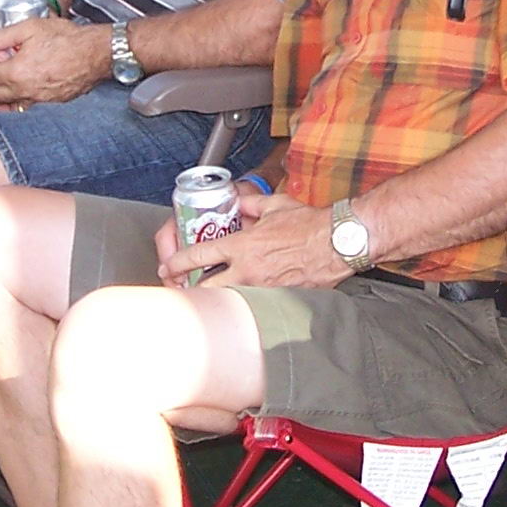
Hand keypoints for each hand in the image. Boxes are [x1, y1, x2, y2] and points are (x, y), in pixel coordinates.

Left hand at [0, 16, 108, 105]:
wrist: (96, 52)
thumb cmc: (68, 39)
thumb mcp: (30, 27)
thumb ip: (0, 36)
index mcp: (16, 72)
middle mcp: (25, 91)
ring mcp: (38, 101)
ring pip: (7, 106)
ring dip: (1, 94)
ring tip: (6, 78)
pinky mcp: (50, 105)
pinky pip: (25, 108)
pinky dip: (18, 101)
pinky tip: (23, 88)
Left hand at [159, 188, 349, 290]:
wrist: (338, 243)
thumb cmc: (310, 224)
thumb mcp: (274, 205)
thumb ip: (250, 204)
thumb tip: (238, 201)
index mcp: (242, 246)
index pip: (198, 255)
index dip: (177, 262)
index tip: (169, 266)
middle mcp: (248, 271)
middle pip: (205, 288)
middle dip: (189, 290)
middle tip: (182, 288)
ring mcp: (262, 289)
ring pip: (227, 300)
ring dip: (215, 299)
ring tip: (208, 298)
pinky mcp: (278, 300)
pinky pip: (253, 304)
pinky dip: (243, 303)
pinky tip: (241, 303)